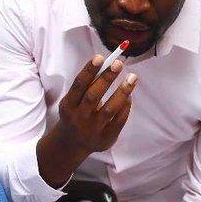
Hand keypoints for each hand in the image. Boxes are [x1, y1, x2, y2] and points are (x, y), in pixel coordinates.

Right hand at [37, 55, 137, 186]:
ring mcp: (92, 131)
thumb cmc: (76, 113)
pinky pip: (118, 121)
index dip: (89, 71)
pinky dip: (125, 107)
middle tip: (119, 63)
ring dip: (122, 92)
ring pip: (109, 110)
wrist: (71, 144)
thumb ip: (87, 86)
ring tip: (132, 77)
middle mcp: (78, 119)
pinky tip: (129, 96)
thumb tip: (108, 64)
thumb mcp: (74, 101)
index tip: (101, 57)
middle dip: (106, 78)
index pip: (78, 85)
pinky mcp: (105, 139)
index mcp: (68, 106)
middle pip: (93, 96)